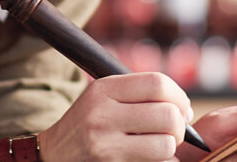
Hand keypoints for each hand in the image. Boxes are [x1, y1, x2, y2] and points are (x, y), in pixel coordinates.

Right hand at [38, 72, 193, 160]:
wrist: (53, 155)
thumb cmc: (88, 125)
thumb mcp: (101, 98)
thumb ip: (136, 94)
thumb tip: (184, 108)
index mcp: (103, 89)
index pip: (158, 83)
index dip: (179, 96)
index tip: (182, 108)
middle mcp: (102, 114)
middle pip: (168, 114)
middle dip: (179, 126)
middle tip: (173, 132)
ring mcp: (104, 144)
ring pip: (165, 144)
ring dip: (170, 148)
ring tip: (159, 147)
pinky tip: (148, 159)